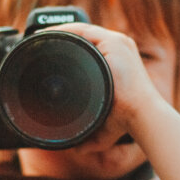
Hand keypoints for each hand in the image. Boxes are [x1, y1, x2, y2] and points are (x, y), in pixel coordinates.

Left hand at [51, 21, 168, 142]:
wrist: (140, 115)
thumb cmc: (126, 120)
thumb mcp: (104, 125)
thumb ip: (90, 138)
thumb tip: (77, 149)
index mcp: (116, 61)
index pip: (88, 46)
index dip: (68, 47)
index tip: (48, 54)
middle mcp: (118, 48)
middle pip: (83, 36)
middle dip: (61, 38)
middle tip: (39, 45)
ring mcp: (117, 42)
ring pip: (81, 31)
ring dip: (59, 32)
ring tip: (39, 38)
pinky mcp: (115, 41)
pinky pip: (83, 30)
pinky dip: (64, 30)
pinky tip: (49, 34)